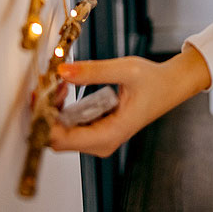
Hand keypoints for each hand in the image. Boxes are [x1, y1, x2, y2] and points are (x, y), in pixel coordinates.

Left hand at [49, 45, 210, 157]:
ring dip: (53, 108)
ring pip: (60, 133)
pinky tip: (66, 90)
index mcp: (110, 134)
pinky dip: (62, 108)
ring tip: (60, 83)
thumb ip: (93, 71)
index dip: (45, 118)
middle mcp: (102, 143)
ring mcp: (99, 139)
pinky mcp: (97, 132)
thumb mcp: (126, 70)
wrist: (172, 86)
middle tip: (50, 84)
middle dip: (47, 112)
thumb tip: (62, 71)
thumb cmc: (155, 81)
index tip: (41, 94)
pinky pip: (69, 126)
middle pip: (57, 138)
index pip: (62, 140)